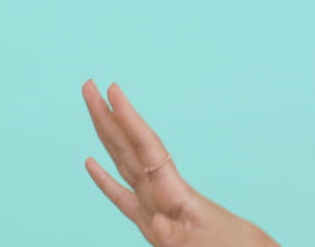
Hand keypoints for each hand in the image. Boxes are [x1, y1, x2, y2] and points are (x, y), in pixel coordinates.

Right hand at [81, 80, 278, 246]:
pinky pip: (121, 194)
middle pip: (128, 145)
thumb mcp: (199, 242)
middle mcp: (159, 189)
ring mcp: (152, 201)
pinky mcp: (148, 218)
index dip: (127, 118)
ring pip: (123, 160)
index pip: (145, 146)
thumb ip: (174, 234)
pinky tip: (90, 161)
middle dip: (107, 116)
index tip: (112, 90)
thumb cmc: (225, 244)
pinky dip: (104, 178)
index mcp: (172, 190)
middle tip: (89, 84)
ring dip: (105, 135)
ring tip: (92, 108)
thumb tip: (156, 224)